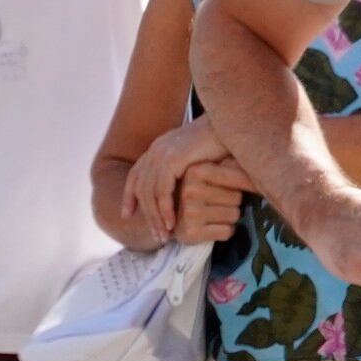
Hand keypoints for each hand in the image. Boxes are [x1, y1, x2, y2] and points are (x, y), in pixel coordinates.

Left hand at [124, 117, 227, 244]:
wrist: (232, 124)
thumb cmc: (222, 141)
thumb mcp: (196, 155)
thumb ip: (183, 168)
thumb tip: (181, 187)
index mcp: (159, 146)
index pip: (135, 175)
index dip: (129, 196)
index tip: (128, 215)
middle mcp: (156, 149)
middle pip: (140, 188)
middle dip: (146, 214)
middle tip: (156, 236)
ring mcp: (162, 153)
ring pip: (149, 193)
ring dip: (156, 217)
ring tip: (165, 236)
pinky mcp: (172, 159)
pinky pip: (162, 192)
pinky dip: (165, 210)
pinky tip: (172, 223)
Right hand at [173, 156, 256, 244]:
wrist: (172, 219)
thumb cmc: (199, 191)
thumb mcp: (210, 172)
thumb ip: (232, 165)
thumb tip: (260, 163)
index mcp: (195, 171)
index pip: (237, 176)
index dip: (251, 183)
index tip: (261, 185)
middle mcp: (190, 191)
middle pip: (237, 197)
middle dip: (233, 202)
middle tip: (219, 202)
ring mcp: (190, 213)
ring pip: (234, 215)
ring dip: (230, 216)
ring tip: (215, 214)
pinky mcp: (192, 233)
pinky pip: (227, 231)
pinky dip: (225, 231)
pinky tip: (213, 227)